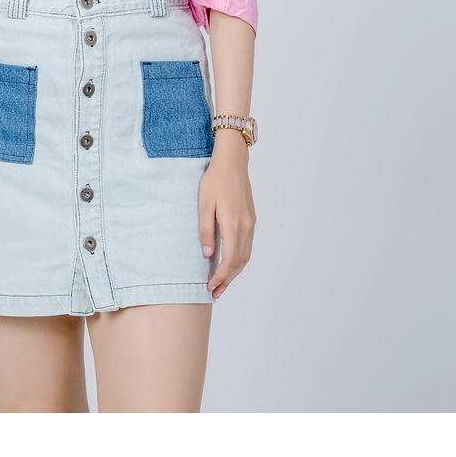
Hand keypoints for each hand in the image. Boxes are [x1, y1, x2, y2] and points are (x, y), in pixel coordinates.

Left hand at [199, 132, 255, 299]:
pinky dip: (240, 260)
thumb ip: (206, 231)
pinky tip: (230, 265)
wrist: (232, 163)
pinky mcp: (251, 220)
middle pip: (240, 262)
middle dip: (227, 280)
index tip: (210, 286)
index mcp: (233, 224)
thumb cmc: (215, 181)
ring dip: (235, 272)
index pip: (230, 260)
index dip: (221, 276)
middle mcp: (246, 226)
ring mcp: (251, 223)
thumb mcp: (204, 205)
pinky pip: (248, 246)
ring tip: (222, 284)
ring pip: (246, 256)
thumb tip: (209, 255)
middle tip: (214, 292)